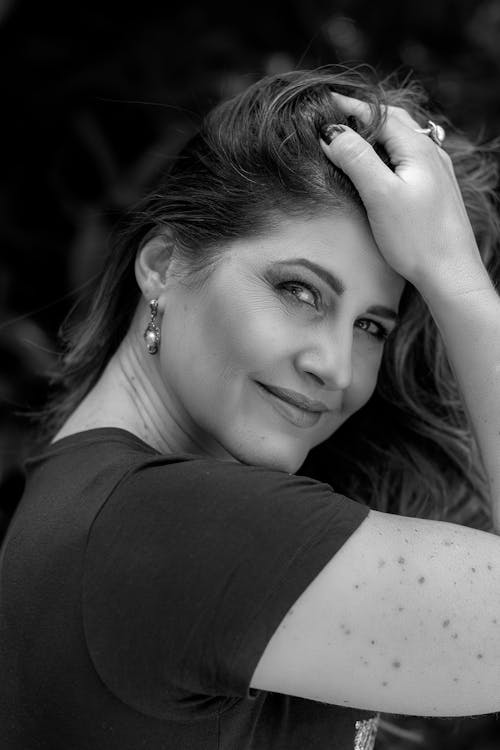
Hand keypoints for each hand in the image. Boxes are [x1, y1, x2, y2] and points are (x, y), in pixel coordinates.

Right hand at [320, 93, 485, 289]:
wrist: (451, 275)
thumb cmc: (416, 238)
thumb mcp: (380, 196)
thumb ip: (356, 159)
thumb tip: (330, 132)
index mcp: (417, 149)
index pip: (378, 115)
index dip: (348, 107)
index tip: (322, 102)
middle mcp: (431, 154)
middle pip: (393, 122)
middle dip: (362, 115)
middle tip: (333, 114)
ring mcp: (436, 172)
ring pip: (402, 140)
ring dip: (375, 133)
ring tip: (350, 135)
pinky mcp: (435, 191)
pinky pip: (408, 158)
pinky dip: (387, 152)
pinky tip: (379, 164)